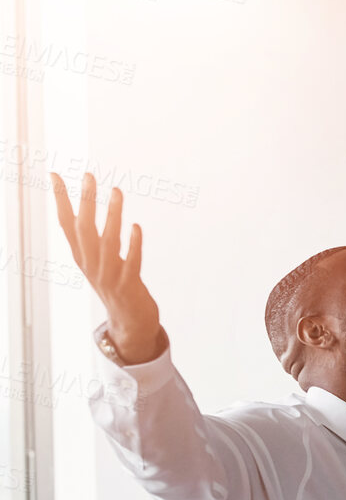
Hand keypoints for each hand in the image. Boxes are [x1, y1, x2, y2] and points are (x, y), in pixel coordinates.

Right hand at [50, 173, 162, 361]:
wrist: (130, 325)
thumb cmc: (118, 288)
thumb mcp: (100, 263)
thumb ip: (95, 242)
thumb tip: (88, 215)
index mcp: (82, 257)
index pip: (66, 224)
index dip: (60, 200)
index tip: (55, 174)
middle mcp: (91, 265)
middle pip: (84, 228)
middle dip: (85, 201)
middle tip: (89, 175)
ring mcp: (109, 276)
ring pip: (108, 242)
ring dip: (112, 216)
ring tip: (116, 192)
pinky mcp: (128, 286)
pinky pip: (131, 263)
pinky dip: (134, 245)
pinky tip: (136, 226)